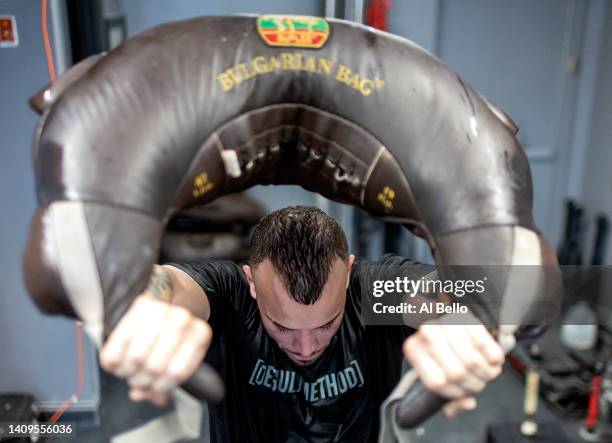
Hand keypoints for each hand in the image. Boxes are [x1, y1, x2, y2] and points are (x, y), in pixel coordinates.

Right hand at [99, 267, 212, 405]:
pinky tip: (115, 362)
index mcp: (199, 334)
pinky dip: (112, 360)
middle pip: (154, 367)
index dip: (160, 388)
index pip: (176, 373)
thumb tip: (155, 399)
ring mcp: (161, 310)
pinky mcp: (139, 305)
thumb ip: (168, 380)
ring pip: (136, 357)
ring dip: (127, 372)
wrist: (165, 293)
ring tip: (128, 370)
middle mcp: (182, 320)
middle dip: (142, 380)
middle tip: (137, 380)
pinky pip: (118, 343)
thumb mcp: (179, 355)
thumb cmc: (171, 333)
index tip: (153, 390)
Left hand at [402, 322, 504, 417]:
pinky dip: (493, 356)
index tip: (463, 393)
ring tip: (488, 373)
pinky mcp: (464, 316)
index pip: (436, 383)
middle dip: (473, 384)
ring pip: (471, 360)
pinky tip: (493, 360)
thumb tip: (468, 403)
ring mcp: (445, 322)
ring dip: (486, 373)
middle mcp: (426, 333)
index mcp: (414, 350)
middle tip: (480, 383)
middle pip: (456, 373)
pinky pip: (483, 343)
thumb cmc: (443, 357)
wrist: (449, 325)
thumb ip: (450, 400)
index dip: (454, 393)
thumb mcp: (439, 378)